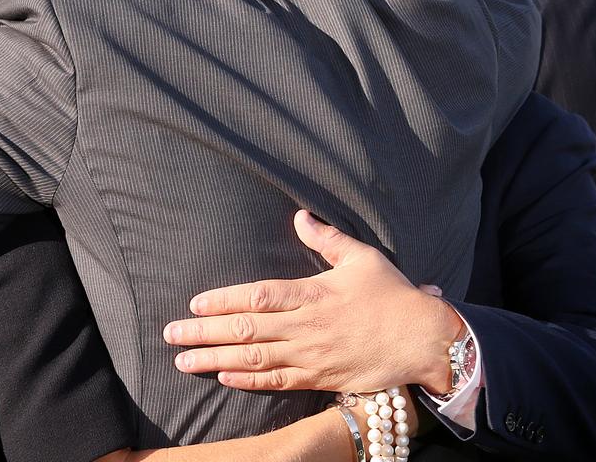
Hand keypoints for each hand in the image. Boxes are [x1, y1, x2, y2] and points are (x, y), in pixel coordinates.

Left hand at [162, 210, 463, 392]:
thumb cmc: (394, 296)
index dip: (223, 301)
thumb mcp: (363, 258)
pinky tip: (224, 377)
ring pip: (255, 359)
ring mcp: (312, 355)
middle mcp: (307, 326)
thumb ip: (327, 238)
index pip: (258, 297)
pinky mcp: (321, 378)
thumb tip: (301, 215)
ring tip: (184, 360)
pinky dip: (249, 380)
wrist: (424, 339)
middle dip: (204, 333)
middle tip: (171, 335)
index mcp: (314, 293)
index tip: (195, 304)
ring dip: (215, 360)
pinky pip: (278, 381)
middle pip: (246, 330)